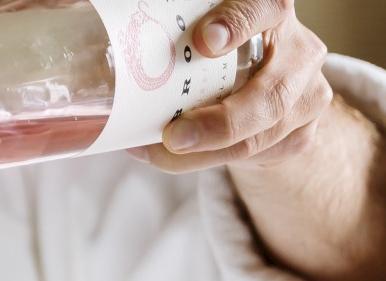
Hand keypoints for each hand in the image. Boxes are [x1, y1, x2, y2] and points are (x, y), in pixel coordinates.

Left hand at [126, 0, 334, 172]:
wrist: (267, 76)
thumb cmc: (215, 41)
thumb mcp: (198, 22)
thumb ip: (167, 16)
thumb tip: (77, 7)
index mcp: (271, 10)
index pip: (263, 8)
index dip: (238, 23)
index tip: (203, 41)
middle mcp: (300, 50)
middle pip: (271, 94)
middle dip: (220, 122)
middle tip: (174, 134)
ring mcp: (307, 94)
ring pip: (258, 136)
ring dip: (203, 153)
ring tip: (156, 150)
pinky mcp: (301, 132)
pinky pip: (254, 156)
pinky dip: (205, 160)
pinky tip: (170, 155)